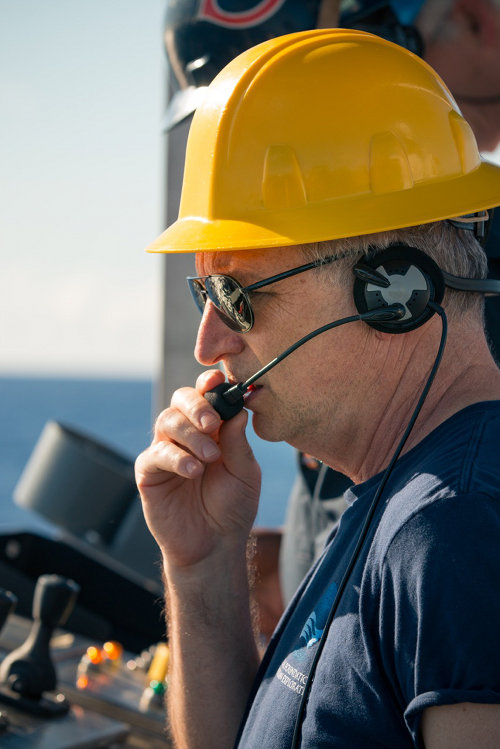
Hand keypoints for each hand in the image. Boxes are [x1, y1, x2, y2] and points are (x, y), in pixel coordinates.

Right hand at [135, 369, 261, 569]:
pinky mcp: (149, 472)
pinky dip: (176, 458)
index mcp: (212, 428)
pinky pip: (155, 454)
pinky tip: (193, 471)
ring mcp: (166, 451)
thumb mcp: (245, 472)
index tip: (218, 380)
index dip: (209, 384)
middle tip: (212, 423)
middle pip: (181, 400)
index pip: (206, 396)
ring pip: (167, 421)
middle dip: (197, 405)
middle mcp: (186, 434)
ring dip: (190, 435)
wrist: (215, 544)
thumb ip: (238, 442)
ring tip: (210, 457)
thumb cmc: (233, 506)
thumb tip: (237, 409)